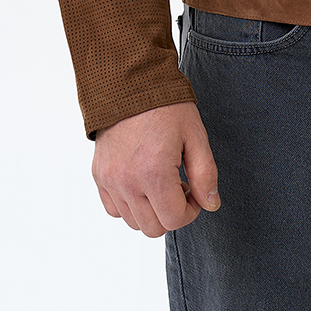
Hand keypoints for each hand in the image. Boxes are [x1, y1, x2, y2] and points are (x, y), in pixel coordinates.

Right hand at [91, 101, 220, 237]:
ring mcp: (110, 180)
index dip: (191, 210)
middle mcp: (127, 182)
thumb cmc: (166, 105)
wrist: (131, 82)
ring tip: (160, 180)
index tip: (195, 189)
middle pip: (153, 228)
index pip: (175, 220)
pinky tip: (141, 181)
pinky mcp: (99, 174)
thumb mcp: (195, 135)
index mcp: (154, 174)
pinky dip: (129, 204)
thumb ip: (206, 174)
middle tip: (179, 184)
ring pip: (133, 222)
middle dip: (172, 212)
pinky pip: (113, 208)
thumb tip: (211, 204)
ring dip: (151, 210)